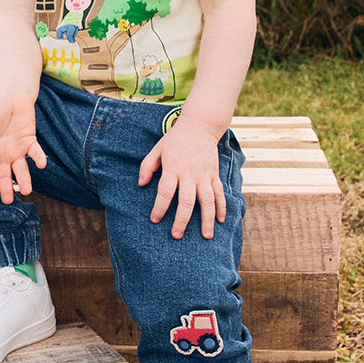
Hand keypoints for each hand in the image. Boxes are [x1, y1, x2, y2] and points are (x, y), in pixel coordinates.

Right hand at [0, 93, 46, 204]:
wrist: (12, 96)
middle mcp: (2, 153)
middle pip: (3, 174)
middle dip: (5, 187)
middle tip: (8, 201)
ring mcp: (17, 149)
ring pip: (20, 168)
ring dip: (23, 179)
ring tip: (26, 190)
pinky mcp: (30, 142)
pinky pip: (35, 152)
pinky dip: (38, 158)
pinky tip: (40, 164)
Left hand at [140, 119, 225, 239]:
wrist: (200, 127)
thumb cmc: (174, 140)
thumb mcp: (157, 150)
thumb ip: (147, 166)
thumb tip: (141, 184)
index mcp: (173, 168)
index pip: (165, 192)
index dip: (159, 207)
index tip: (154, 219)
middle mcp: (190, 174)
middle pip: (186, 201)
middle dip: (182, 220)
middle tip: (177, 235)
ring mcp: (204, 175)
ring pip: (207, 201)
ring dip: (207, 219)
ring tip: (206, 236)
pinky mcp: (214, 175)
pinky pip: (219, 193)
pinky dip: (222, 207)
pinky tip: (220, 221)